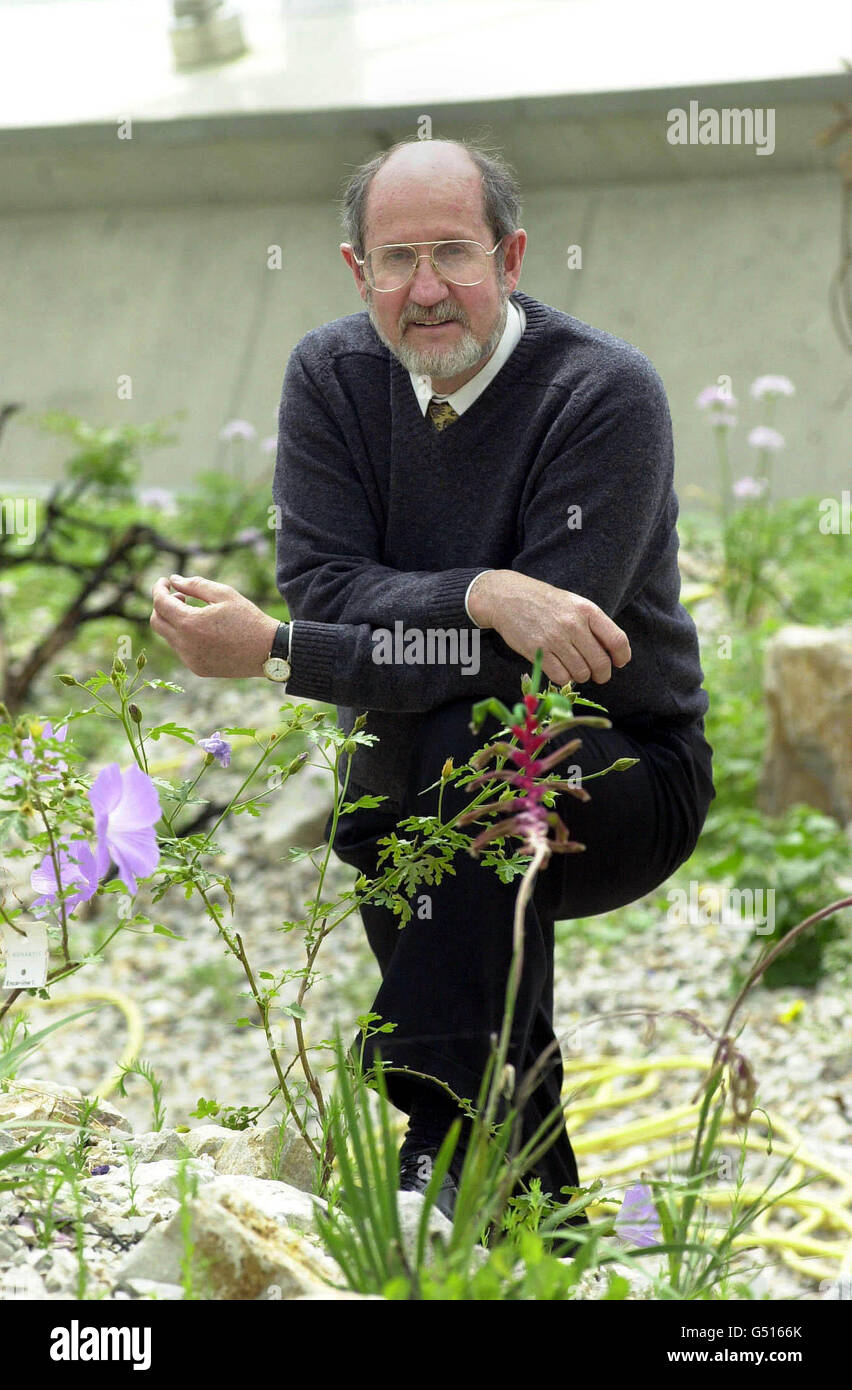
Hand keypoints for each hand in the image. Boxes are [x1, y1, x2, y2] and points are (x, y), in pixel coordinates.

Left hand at [149, 574, 279, 677]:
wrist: (269, 651)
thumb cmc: (249, 619)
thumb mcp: (224, 594)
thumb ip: (196, 584)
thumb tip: (174, 580)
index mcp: (191, 623)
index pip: (160, 604)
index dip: (158, 589)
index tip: (165, 581)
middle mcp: (186, 645)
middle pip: (157, 622)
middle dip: (163, 606)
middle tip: (182, 597)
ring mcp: (190, 660)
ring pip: (169, 636)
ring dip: (176, 622)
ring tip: (198, 613)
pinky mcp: (198, 669)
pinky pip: (181, 650)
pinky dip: (186, 637)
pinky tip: (207, 631)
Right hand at [468, 570, 630, 685]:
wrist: (508, 598)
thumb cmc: (546, 603)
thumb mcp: (575, 604)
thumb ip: (594, 625)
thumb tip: (612, 653)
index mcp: (587, 610)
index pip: (617, 640)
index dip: (622, 657)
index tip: (619, 662)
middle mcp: (573, 624)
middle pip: (600, 663)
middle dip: (602, 674)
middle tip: (597, 674)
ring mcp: (554, 639)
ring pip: (581, 673)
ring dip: (581, 676)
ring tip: (575, 668)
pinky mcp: (538, 651)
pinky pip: (561, 677)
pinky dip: (564, 678)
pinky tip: (561, 669)